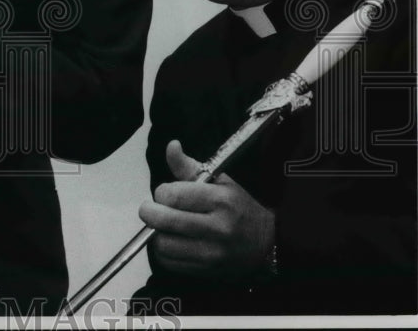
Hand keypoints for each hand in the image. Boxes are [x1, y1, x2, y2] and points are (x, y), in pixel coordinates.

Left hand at [138, 140, 275, 278]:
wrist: (267, 243)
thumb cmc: (239, 208)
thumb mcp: (220, 181)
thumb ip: (189, 166)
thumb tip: (171, 145)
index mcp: (220, 201)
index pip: (173, 196)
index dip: (161, 193)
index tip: (165, 193)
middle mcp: (217, 228)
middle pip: (164, 221)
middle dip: (149, 212)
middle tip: (151, 208)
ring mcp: (212, 253)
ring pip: (163, 244)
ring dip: (156, 233)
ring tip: (164, 226)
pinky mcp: (207, 271)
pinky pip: (169, 262)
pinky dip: (163, 251)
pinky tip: (172, 241)